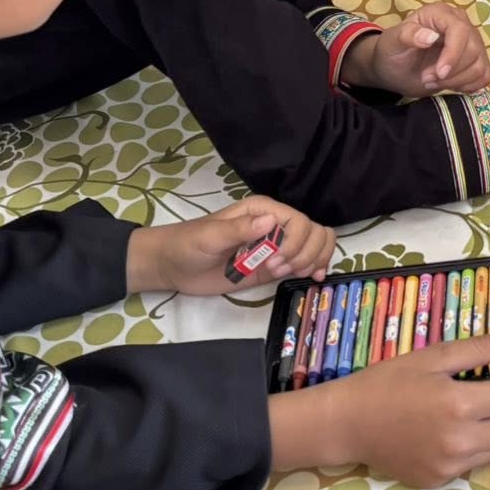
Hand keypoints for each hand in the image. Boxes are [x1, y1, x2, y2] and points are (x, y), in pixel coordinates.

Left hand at [127, 197, 335, 294]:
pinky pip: (304, 262)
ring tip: (294, 274)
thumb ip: (238, 229)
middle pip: (314, 232)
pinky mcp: (273, 266)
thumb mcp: (209, 236)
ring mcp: (275, 246)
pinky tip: (311, 278)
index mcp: (262, 211)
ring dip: (312, 261)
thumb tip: (270, 221)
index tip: (275, 262)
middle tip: (280, 270)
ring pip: (316, 244)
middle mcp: (274, 225)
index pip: (299, 222)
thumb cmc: (187, 245)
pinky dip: (314, 268)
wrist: (173, 266)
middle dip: (305, 254)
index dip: (296, 244)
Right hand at [318, 334, 489, 486]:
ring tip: (480, 410)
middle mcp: (461, 442)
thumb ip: (481, 350)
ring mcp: (450, 467)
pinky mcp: (439, 480)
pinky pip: (473, 463)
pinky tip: (453, 430)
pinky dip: (474, 445)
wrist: (347, 423)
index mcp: (460, 405)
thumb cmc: (387, 383)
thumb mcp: (433, 356)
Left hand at [348, 3, 489, 95]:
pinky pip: (484, 76)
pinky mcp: (476, 62)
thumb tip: (430, 36)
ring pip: (479, 66)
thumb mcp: (392, 42)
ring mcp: (472, 44)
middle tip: (426, 78)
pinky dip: (469, 86)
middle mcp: (462, 24)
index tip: (439, 73)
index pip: (460, 31)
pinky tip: (450, 85)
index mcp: (441, 14)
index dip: (453, 54)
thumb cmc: (392, 51)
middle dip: (450, 72)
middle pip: (473, 50)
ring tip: (433, 82)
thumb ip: (408, 35)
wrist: (396, 68)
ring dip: (457, 81)